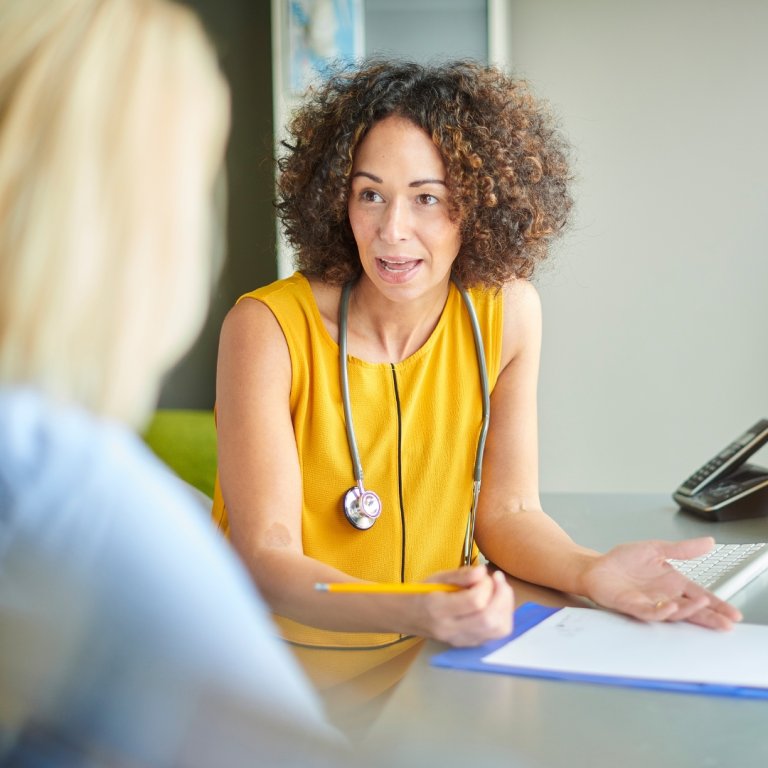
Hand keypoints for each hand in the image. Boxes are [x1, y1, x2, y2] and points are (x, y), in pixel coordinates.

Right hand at [414, 565, 513, 646]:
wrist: (408, 617)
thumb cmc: (422, 593)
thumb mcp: (437, 578)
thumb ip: (461, 574)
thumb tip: (483, 571)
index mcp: (439, 609)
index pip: (475, 602)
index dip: (486, 585)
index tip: (484, 574)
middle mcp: (452, 630)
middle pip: (490, 619)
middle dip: (502, 596)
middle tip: (498, 579)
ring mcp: (462, 641)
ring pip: (498, 630)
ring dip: (506, 607)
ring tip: (500, 590)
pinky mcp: (470, 644)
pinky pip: (496, 634)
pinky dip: (502, 616)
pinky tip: (496, 603)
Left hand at [580, 537, 742, 629]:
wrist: (597, 567)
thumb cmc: (624, 561)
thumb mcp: (657, 549)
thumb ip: (682, 549)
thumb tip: (708, 542)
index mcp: (672, 583)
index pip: (699, 595)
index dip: (717, 605)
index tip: (733, 613)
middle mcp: (664, 596)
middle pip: (692, 609)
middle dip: (710, 617)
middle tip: (726, 623)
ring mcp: (650, 603)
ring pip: (674, 613)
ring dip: (688, 611)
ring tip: (703, 605)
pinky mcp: (632, 605)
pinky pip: (650, 612)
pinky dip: (661, 611)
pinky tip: (671, 607)